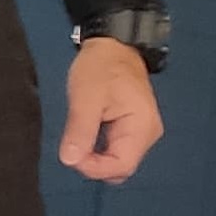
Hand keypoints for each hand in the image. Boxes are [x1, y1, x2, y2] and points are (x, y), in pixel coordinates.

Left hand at [60, 38, 163, 183]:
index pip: (121, 166)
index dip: (94, 169)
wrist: (113, 46)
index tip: (69, 158)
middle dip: (95, 165)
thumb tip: (69, 161)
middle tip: (70, 148)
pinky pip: (117, 148)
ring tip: (75, 141)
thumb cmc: (100, 68)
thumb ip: (80, 130)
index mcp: (141, 129)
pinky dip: (100, 149)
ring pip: (118, 159)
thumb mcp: (85, 97)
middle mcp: (147, 135)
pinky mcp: (132, 127)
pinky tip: (84, 138)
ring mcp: (141, 132)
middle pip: (121, 166)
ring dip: (96, 158)